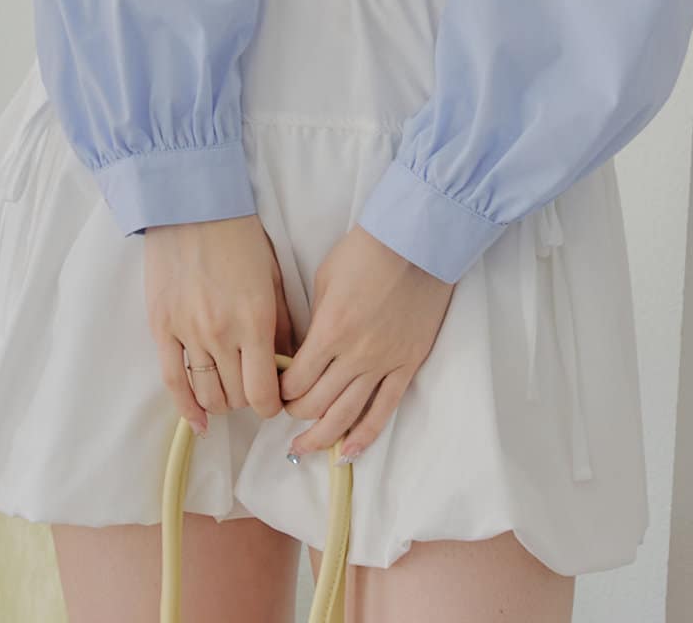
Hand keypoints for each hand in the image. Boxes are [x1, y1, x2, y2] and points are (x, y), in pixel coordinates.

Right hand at [143, 214, 297, 436]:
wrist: (193, 205)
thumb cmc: (239, 235)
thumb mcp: (273, 276)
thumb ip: (283, 324)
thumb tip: (291, 363)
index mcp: (255, 320)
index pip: (264, 392)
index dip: (272, 405)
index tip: (275, 400)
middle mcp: (222, 334)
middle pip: (237, 396)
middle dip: (248, 399)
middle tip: (252, 386)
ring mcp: (188, 333)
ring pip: (207, 394)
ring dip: (221, 402)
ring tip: (229, 391)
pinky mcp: (162, 329)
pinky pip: (173, 383)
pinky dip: (186, 409)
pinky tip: (198, 423)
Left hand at [279, 224, 453, 461]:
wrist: (416, 240)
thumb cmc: (366, 252)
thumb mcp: (324, 281)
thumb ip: (314, 323)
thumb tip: (303, 354)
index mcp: (330, 330)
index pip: (296, 380)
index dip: (281, 391)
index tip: (276, 389)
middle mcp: (355, 354)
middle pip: (316, 403)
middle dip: (296, 412)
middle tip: (288, 411)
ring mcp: (384, 363)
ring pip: (347, 415)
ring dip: (321, 436)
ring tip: (303, 447)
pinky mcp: (408, 364)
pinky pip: (385, 409)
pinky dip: (364, 435)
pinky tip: (347, 452)